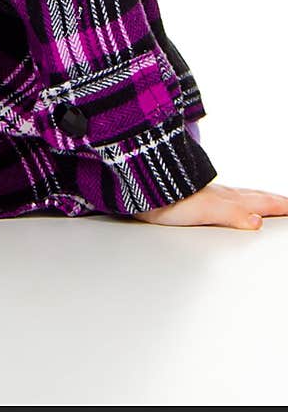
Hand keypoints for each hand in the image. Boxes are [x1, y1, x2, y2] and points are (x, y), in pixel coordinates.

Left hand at [134, 181, 287, 228]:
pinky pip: (221, 197)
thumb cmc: (168, 201)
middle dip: (271, 199)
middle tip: (286, 201)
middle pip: (251, 195)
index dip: (278, 205)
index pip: (258, 201)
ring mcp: (204, 193)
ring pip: (237, 194)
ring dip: (254, 197)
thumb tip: (258, 221)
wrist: (138, 189)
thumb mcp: (207, 210)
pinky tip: (226, 200)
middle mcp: (217, 193)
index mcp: (225, 198)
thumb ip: (233, 215)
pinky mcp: (190, 196)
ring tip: (264, 199)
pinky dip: (233, 198)